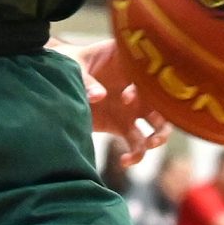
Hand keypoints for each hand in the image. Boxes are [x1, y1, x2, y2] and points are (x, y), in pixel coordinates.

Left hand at [61, 38, 170, 165]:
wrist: (60, 80)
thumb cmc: (71, 63)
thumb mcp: (75, 66)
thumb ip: (87, 81)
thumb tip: (99, 96)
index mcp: (130, 65)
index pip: (148, 76)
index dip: (142, 89)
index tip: (125, 98)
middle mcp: (138, 87)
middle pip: (163, 103)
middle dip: (163, 117)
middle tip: (153, 128)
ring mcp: (133, 109)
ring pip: (158, 126)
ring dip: (158, 137)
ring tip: (149, 145)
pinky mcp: (123, 126)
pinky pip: (138, 144)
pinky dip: (136, 155)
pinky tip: (124, 161)